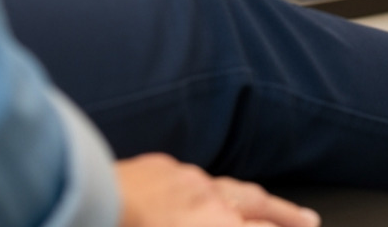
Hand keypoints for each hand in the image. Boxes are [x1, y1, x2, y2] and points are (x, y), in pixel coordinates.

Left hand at [116, 154, 320, 226]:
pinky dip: (207, 186)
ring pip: (229, 186)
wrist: (79, 207)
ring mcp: (185, 180)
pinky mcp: (158, 167)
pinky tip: (203, 190)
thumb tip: (233, 220)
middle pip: (261, 206)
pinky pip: (193, 177)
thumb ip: (222, 224)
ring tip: (264, 204)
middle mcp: (210, 201)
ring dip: (251, 198)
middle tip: (308, 219)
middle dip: (286, 215)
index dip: (288, 226)